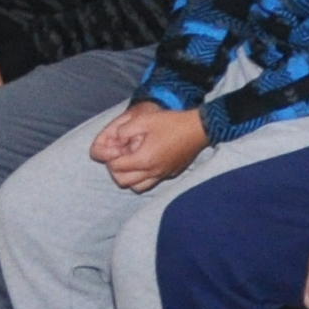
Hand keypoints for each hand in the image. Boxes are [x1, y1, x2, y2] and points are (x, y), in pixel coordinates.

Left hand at [91, 102, 210, 190]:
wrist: (198, 129)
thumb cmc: (172, 122)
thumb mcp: (144, 120)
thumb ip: (124, 130)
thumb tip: (115, 138)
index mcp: (144, 159)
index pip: (116, 167)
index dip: (110, 157)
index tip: (114, 148)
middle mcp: (152, 172)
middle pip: (123, 181)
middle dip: (116, 170)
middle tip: (119, 156)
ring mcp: (162, 175)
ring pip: (137, 187)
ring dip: (129, 177)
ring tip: (130, 162)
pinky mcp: (170, 174)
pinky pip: (151, 184)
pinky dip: (142, 179)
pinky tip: (145, 164)